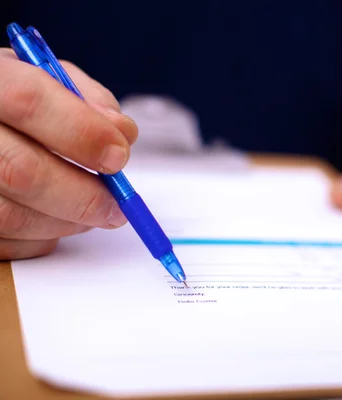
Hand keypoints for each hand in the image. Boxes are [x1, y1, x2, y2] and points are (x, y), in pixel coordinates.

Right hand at [0, 49, 137, 258]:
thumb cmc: (16, 97)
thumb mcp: (49, 75)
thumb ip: (89, 99)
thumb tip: (122, 134)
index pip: (29, 102)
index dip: (83, 133)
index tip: (119, 157)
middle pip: (21, 170)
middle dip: (84, 195)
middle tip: (117, 204)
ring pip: (12, 215)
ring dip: (67, 222)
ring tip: (93, 211)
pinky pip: (4, 242)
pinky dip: (41, 238)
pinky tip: (56, 219)